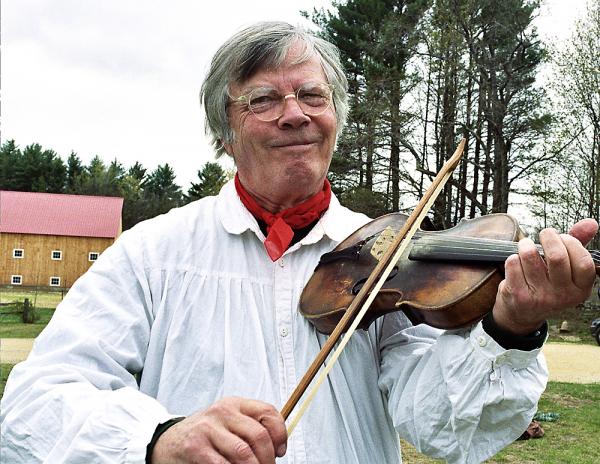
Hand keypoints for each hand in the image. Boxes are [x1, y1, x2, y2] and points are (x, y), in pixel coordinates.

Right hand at [151, 397, 286, 463]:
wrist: (167, 442)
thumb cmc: (203, 435)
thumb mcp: (227, 423)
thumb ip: (249, 428)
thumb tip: (278, 447)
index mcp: (234, 404)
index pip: (268, 412)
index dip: (280, 434)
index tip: (280, 451)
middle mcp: (222, 412)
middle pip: (259, 435)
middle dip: (268, 458)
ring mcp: (208, 429)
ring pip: (244, 453)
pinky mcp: (196, 448)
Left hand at [492, 219, 597, 335]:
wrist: (522, 314)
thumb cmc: (548, 284)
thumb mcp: (568, 270)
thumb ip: (579, 245)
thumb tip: (591, 223)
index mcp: (581, 289)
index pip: (584, 261)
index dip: (572, 243)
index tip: (563, 238)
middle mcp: (563, 295)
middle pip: (557, 256)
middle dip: (548, 236)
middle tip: (545, 234)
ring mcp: (540, 297)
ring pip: (530, 256)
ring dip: (526, 244)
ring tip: (526, 245)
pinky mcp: (518, 295)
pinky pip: (513, 264)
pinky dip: (513, 257)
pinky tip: (517, 262)